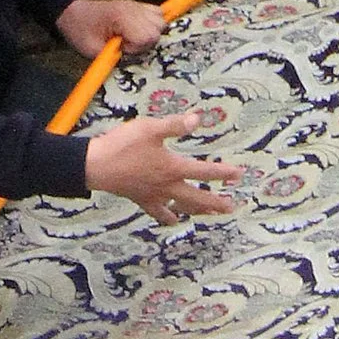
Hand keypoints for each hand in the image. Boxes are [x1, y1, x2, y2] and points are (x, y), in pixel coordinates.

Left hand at [59, 0, 165, 56]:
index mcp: (121, 18)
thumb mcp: (92, 50)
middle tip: (127, 45)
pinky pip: (156, 12)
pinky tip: (139, 31)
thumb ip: (113, 59)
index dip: (137, 48)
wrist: (72, 13)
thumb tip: (130, 65)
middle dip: (146, 42)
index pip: (148, 35)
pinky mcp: (136, 6)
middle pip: (158, 28)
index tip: (122, 50)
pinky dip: (153, 23)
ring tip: (132, 38)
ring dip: (151, 33)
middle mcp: (132, 8)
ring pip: (161, 20)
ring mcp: (135, 5)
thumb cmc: (80, 30)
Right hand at [82, 108, 245, 220]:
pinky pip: (160, 214)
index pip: (204, 172)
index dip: (223, 173)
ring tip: (210, 214)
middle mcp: (168, 186)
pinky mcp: (142, 200)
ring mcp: (155, 196)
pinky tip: (175, 218)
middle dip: (217, 202)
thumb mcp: (150, 128)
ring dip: (198, 211)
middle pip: (198, 198)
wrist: (98, 166)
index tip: (239, 175)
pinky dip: (170, 217)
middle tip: (232, 206)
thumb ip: (175, 125)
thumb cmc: (124, 145)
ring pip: (182, 209)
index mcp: (173, 167)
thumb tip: (198, 120)